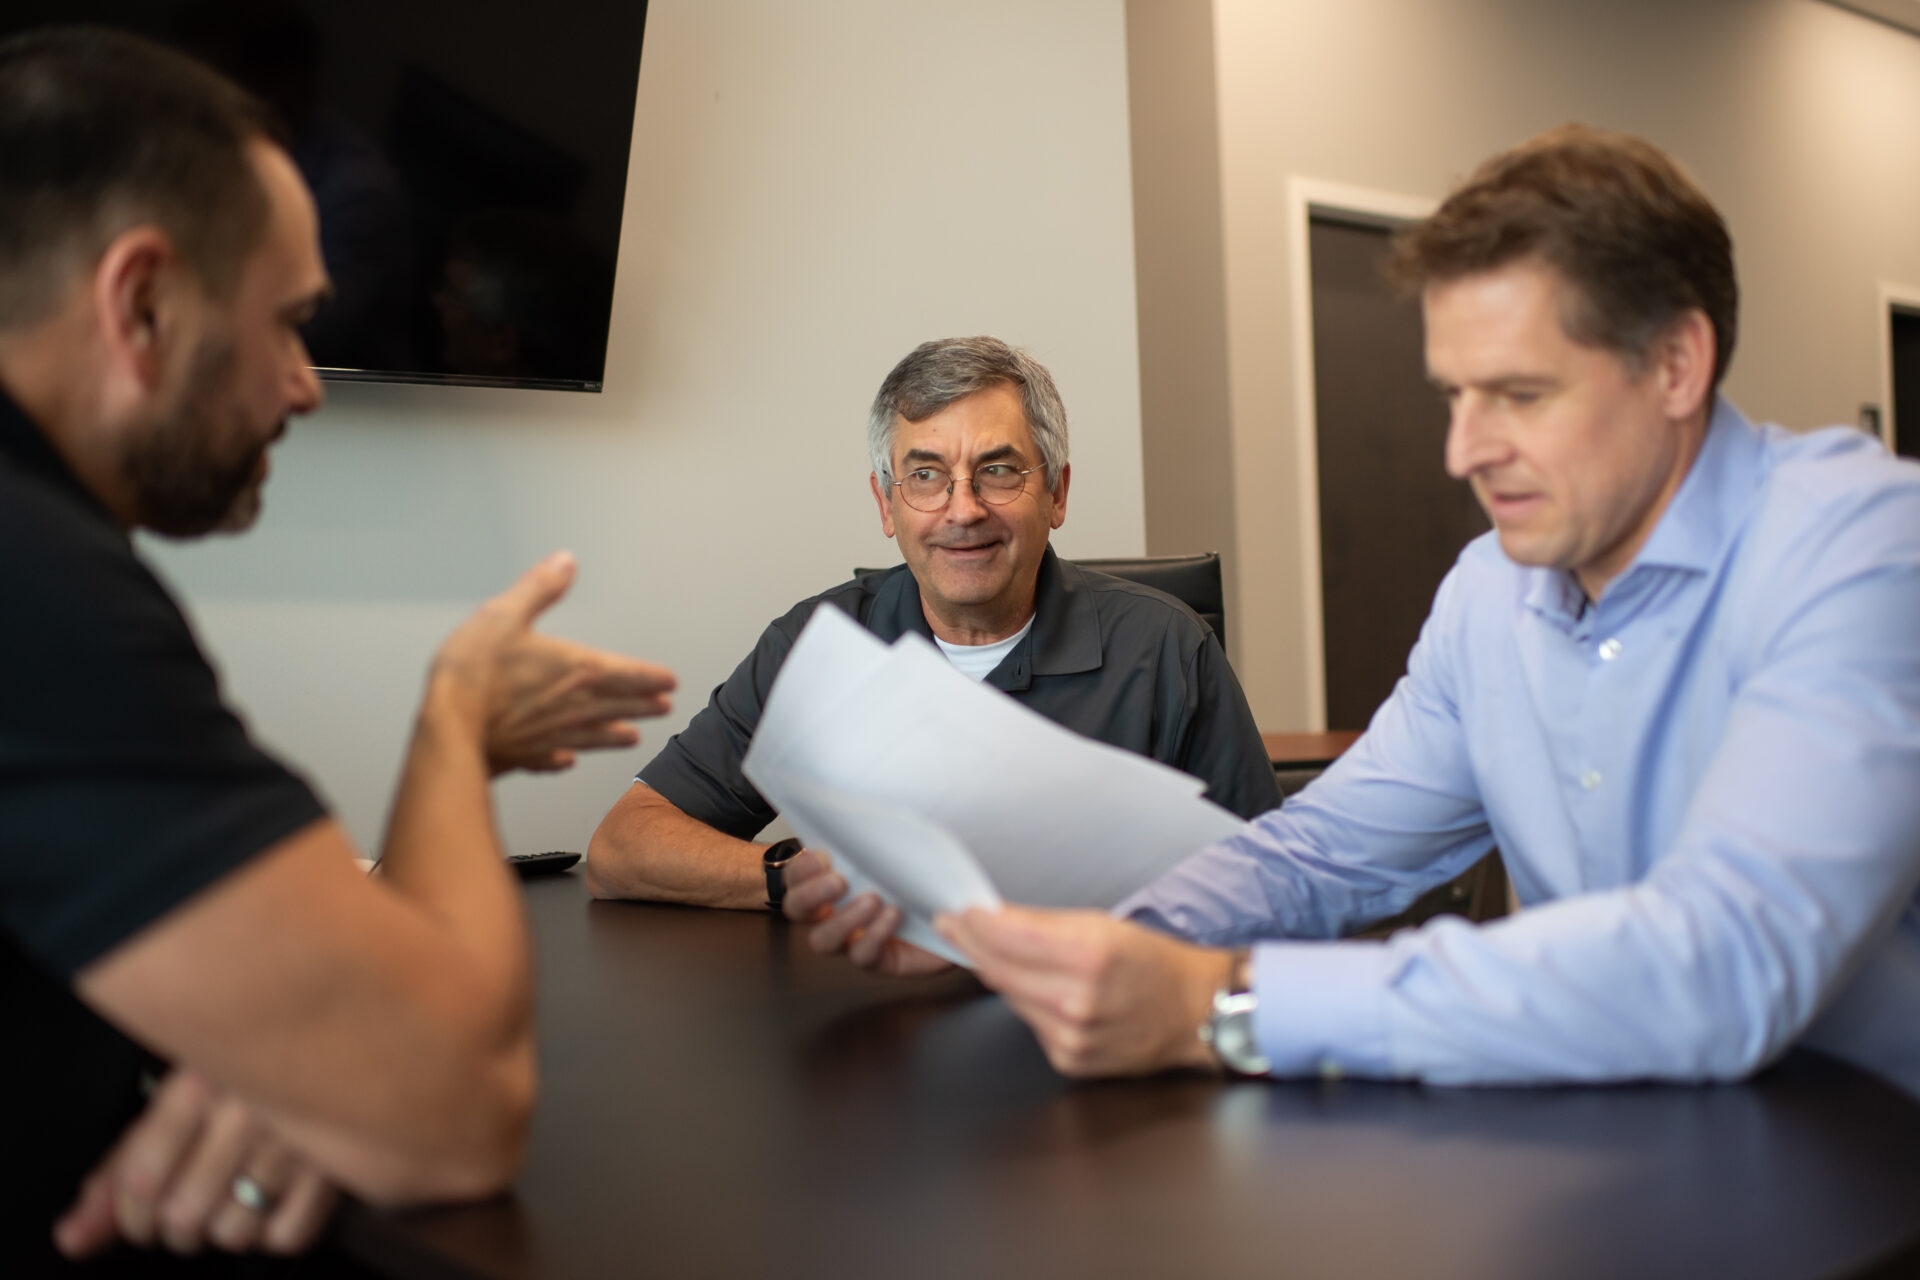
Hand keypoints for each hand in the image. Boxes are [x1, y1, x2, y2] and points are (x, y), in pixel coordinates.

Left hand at [53, 1069, 337, 1258]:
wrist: (346, 1040)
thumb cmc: (248, 1075)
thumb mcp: (178, 1101)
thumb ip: (120, 1169)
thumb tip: (73, 1238)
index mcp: (204, 1080)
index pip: (142, 1179)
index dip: (128, 1215)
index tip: (137, 1213)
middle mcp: (252, 1107)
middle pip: (183, 1215)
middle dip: (174, 1227)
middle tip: (186, 1205)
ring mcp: (302, 1137)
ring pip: (233, 1232)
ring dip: (223, 1230)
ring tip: (231, 1200)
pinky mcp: (343, 1163)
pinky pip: (288, 1236)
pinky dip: (273, 1231)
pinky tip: (272, 1200)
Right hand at [433, 552, 676, 774]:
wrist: (447, 727)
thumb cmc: (473, 672)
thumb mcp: (505, 614)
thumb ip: (539, 588)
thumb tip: (565, 563)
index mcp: (575, 671)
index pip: (626, 674)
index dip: (650, 677)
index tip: (669, 682)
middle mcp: (572, 708)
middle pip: (617, 707)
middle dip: (642, 706)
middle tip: (662, 708)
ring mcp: (551, 736)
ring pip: (593, 736)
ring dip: (614, 736)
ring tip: (630, 738)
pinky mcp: (526, 756)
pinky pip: (552, 759)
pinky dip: (563, 759)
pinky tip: (566, 761)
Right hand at [782, 849, 953, 977]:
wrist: (959, 906)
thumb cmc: (925, 869)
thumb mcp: (901, 843)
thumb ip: (877, 834)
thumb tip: (861, 816)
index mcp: (830, 879)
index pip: (796, 877)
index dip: (801, 869)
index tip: (823, 857)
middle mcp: (833, 911)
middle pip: (796, 910)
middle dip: (812, 894)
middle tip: (839, 881)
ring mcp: (851, 938)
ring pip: (822, 940)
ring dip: (842, 920)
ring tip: (871, 900)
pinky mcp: (877, 960)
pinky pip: (862, 956)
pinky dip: (875, 935)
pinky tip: (893, 915)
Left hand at [936, 906, 1235, 1077]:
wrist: (1193, 1013)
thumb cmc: (1154, 964)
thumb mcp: (1102, 924)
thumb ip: (1044, 925)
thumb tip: (993, 920)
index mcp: (1088, 955)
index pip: (1007, 937)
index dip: (974, 923)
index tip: (956, 912)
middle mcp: (1077, 999)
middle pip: (998, 969)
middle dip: (970, 944)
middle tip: (952, 927)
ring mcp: (1071, 1035)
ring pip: (1010, 997)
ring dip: (997, 973)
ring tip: (990, 950)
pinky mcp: (1069, 1059)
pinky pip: (1030, 1024)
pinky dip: (1026, 1003)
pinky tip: (1037, 989)